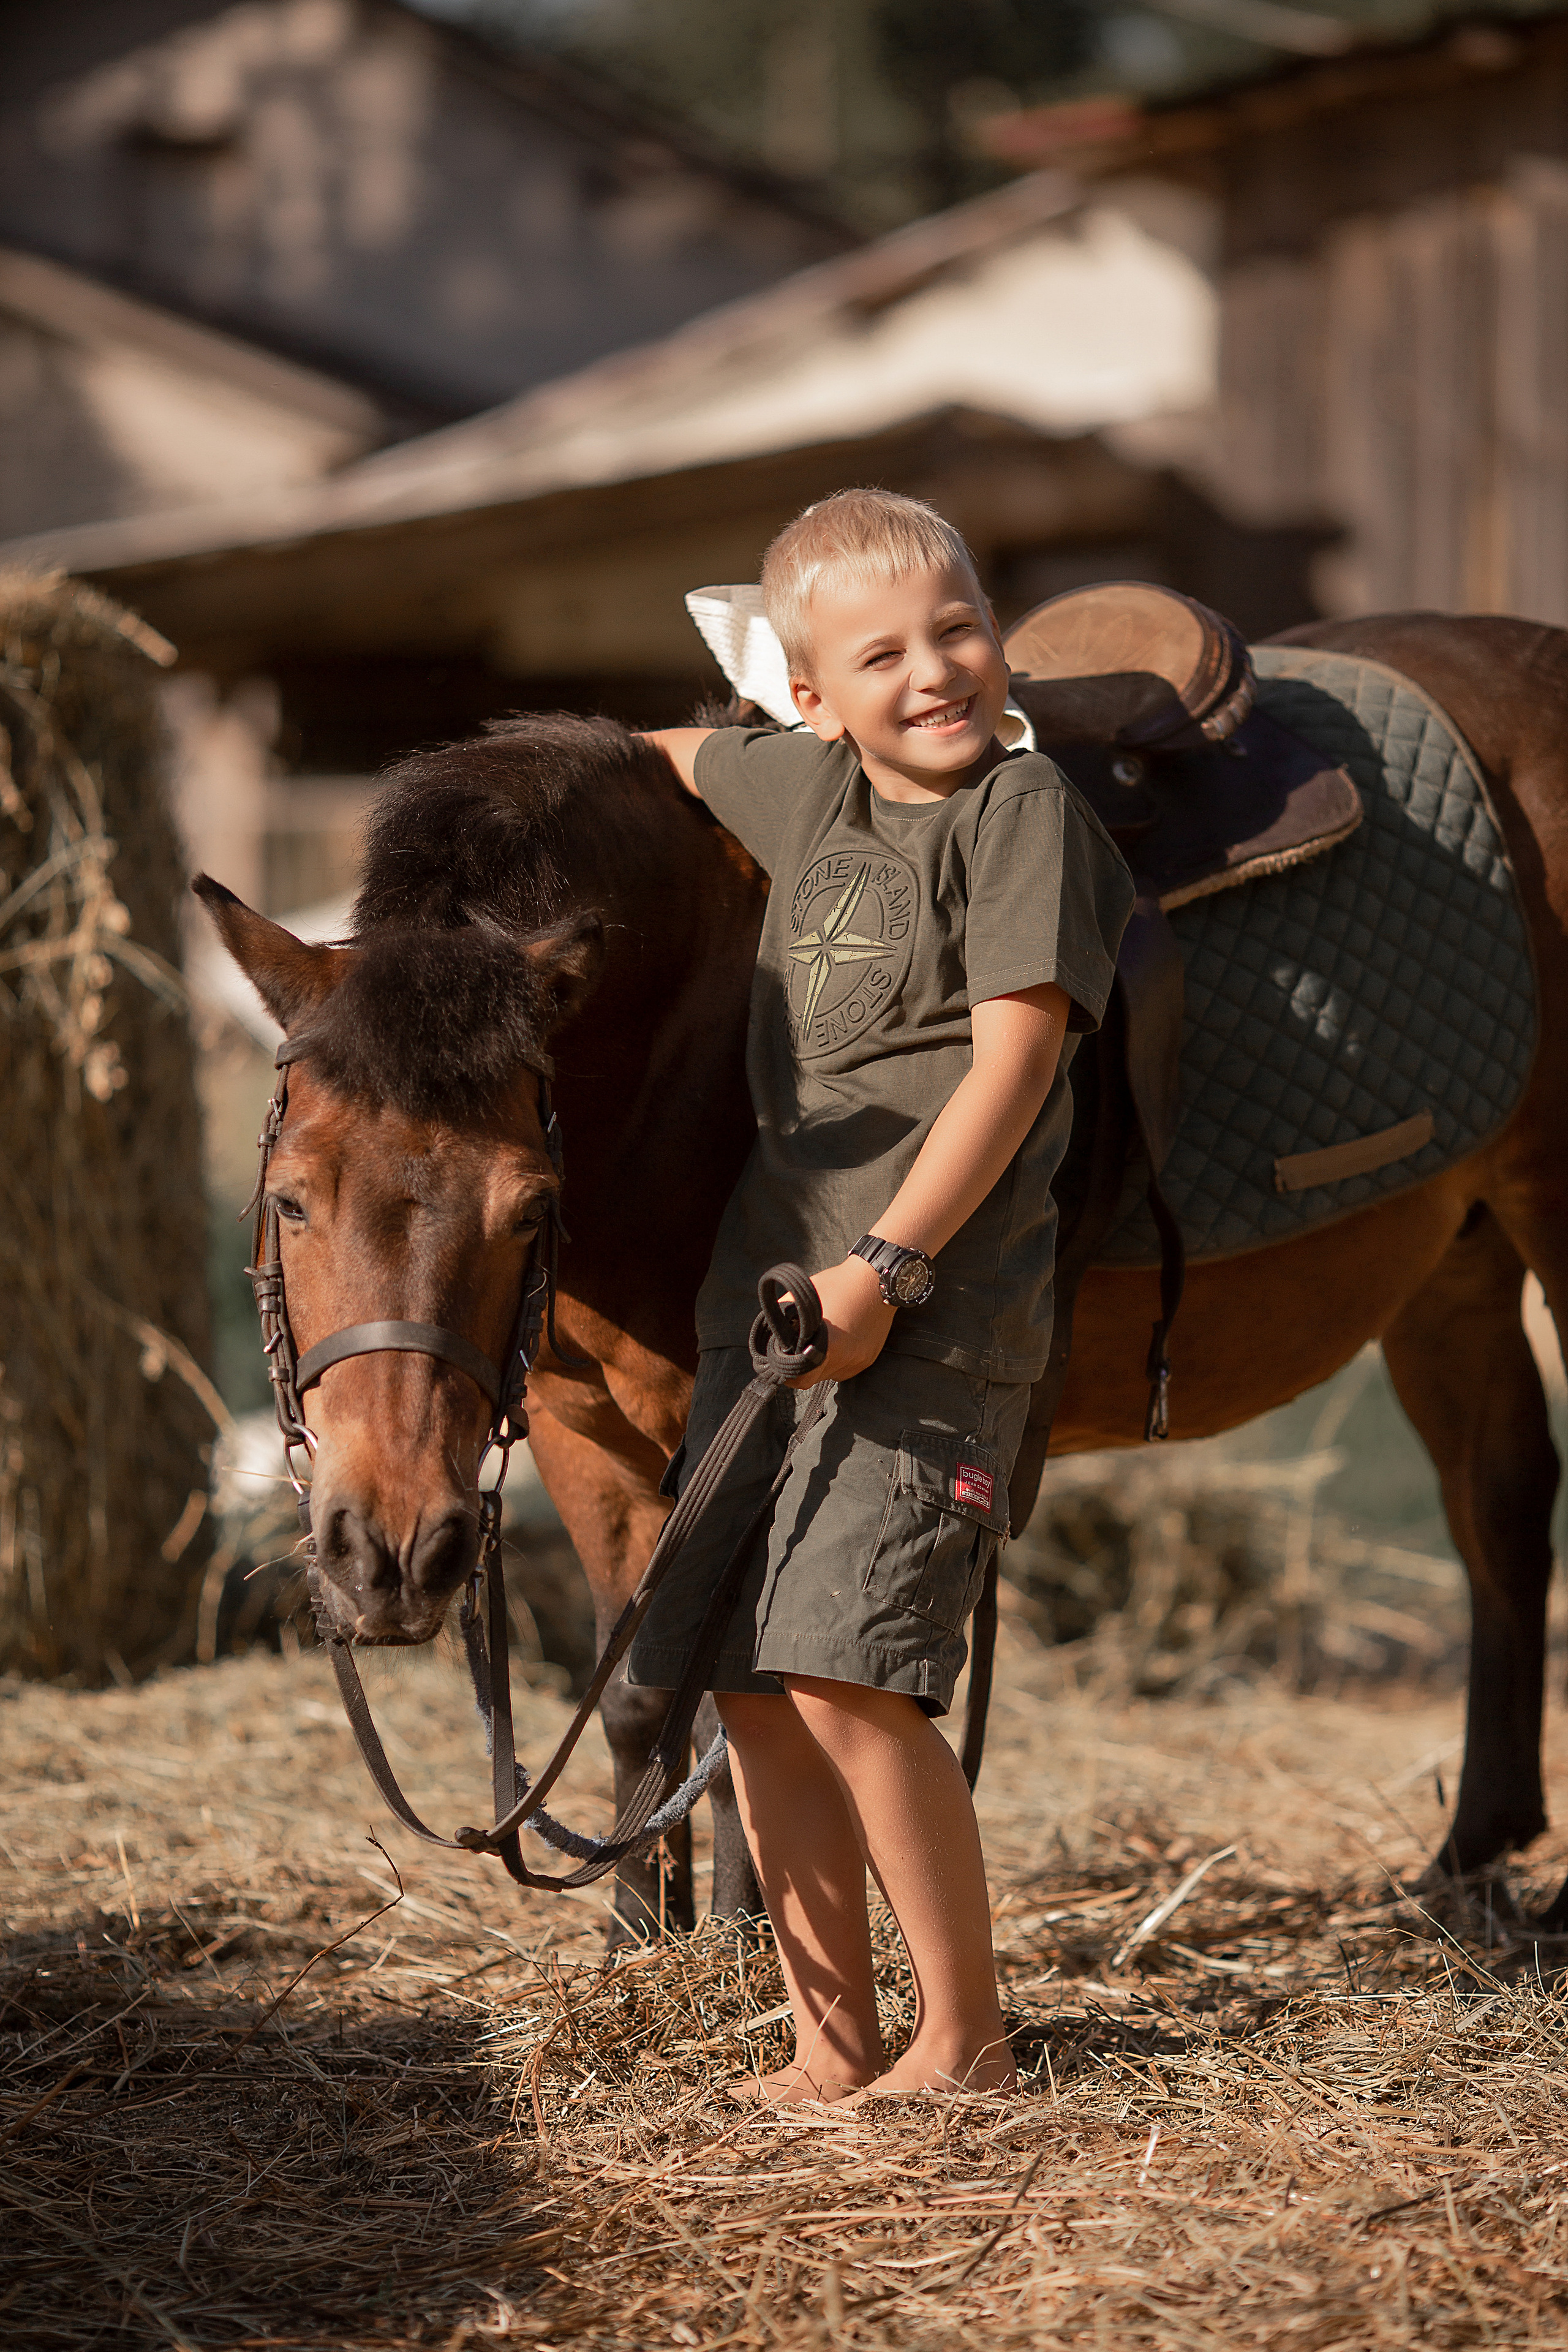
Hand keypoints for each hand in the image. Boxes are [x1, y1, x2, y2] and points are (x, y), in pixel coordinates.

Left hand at [789, 1255, 895, 1388]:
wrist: (878, 1281)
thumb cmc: (838, 1284)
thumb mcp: (804, 1296)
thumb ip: (784, 1318)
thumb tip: (772, 1335)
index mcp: (828, 1346)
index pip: (800, 1377)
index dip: (787, 1373)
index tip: (781, 1363)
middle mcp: (845, 1360)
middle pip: (813, 1380)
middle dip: (801, 1371)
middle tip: (794, 1355)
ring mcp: (858, 1362)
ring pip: (829, 1375)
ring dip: (819, 1365)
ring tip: (818, 1342)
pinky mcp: (868, 1359)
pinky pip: (845, 1368)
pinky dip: (836, 1360)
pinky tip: (836, 1341)